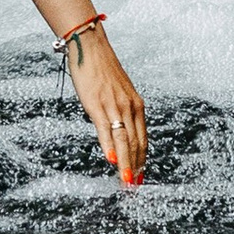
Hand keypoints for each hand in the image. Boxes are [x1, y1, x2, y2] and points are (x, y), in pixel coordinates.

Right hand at [67, 28, 146, 185]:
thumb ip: (121, 112)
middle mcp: (129, 106)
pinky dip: (110, 146)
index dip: (142, 159)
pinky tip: (112, 159)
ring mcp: (114, 106)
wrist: (90, 47)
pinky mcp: (97, 104)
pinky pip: (106, 129)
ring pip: (124, 140)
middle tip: (134, 186)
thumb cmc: (102, 69)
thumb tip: (119, 132)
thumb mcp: (118, 92)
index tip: (141, 176)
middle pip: (136, 143)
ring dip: (126, 163)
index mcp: (136, 105)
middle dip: (135, 167)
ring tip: (126, 181)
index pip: (142, 138)